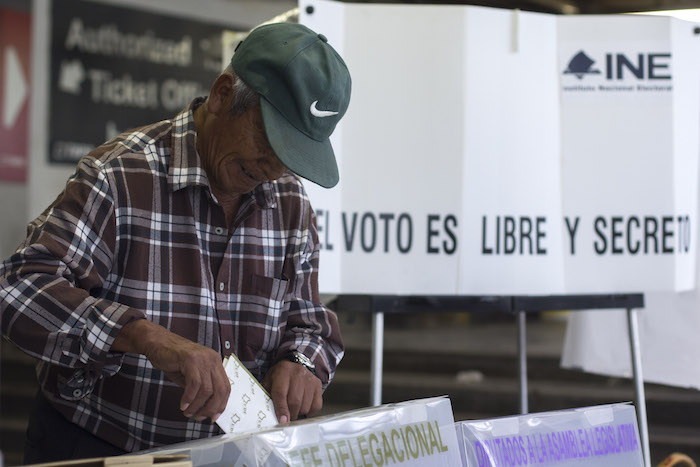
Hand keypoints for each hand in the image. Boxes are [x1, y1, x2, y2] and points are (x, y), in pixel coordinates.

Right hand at [112, 320, 229, 421]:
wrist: (157, 342)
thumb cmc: (173, 360)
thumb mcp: (191, 376)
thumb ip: (200, 389)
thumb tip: (206, 409)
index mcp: (216, 362)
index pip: (226, 387)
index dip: (221, 404)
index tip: (213, 417)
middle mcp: (213, 359)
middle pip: (220, 390)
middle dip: (211, 408)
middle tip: (199, 417)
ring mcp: (203, 358)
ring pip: (207, 389)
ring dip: (197, 405)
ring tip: (188, 412)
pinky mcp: (190, 359)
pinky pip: (194, 384)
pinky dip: (189, 398)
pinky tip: (183, 405)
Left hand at [262, 360, 321, 422]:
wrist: (294, 367)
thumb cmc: (279, 377)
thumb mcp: (269, 382)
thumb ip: (268, 396)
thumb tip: (271, 415)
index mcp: (282, 371)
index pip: (281, 393)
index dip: (281, 409)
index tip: (283, 421)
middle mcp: (298, 373)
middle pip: (295, 401)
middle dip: (290, 414)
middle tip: (287, 418)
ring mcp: (310, 379)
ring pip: (305, 406)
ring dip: (298, 413)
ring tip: (294, 410)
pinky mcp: (318, 385)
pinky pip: (316, 406)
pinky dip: (309, 411)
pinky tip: (303, 407)